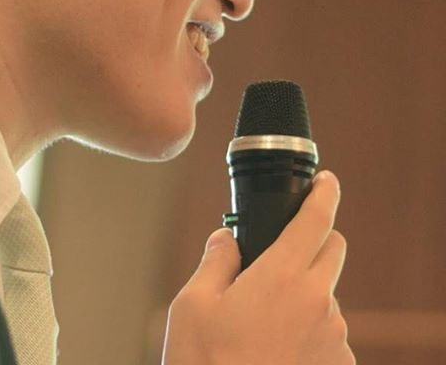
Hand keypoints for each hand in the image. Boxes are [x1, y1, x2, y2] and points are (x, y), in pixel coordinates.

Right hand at [161, 171, 354, 364]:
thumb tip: (227, 240)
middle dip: (313, 239)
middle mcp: (318, 304)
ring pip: (327, 292)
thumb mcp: (194, 303)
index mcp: (282, 277)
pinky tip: (275, 348)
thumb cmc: (205, 363)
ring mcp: (333, 340)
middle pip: (333, 250)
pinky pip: (329, 332)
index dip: (324, 194)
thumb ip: (216, 259)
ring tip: (263, 318)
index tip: (327, 180)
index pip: (315, 220)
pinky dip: (309, 327)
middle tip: (279, 252)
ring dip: (306, 290)